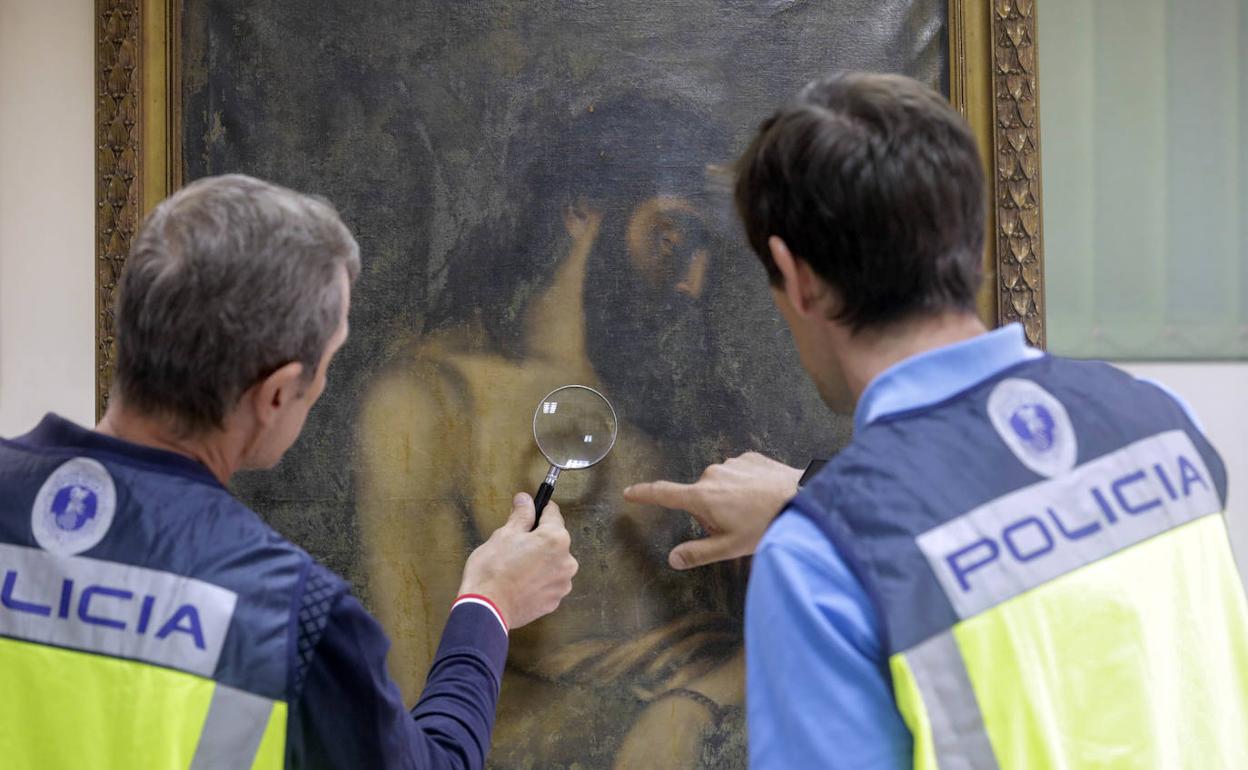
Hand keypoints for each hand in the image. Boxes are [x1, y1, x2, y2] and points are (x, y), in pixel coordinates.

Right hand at [458, 493, 578, 629]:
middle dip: (538, 539)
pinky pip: (549, 582)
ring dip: (540, 560)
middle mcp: (567, 560)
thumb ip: (521, 515)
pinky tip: (520, 581)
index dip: (537, 510)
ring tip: (515, 567)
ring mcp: (562, 583)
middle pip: (554, 540)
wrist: (486, 610)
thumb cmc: (493, 570)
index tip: (528, 512)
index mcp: (556, 538)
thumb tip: (526, 500)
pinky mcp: (555, 600)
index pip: (552, 513)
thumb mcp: (504, 535)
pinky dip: (538, 579)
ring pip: (552, 562)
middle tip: (514, 545)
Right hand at [624, 452, 801, 569]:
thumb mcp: (730, 548)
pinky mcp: (750, 457)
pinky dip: (746, 485)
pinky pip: (739, 474)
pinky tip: (763, 497)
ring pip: (721, 485)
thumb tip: (672, 559)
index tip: (629, 492)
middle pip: (700, 496)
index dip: (644, 494)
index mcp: (702, 496)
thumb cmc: (765, 525)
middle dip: (711, 511)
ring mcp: (732, 463)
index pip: (664, 494)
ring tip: (755, 513)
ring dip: (730, 498)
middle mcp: (712, 474)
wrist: (803, 498)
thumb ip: (698, 553)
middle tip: (735, 528)